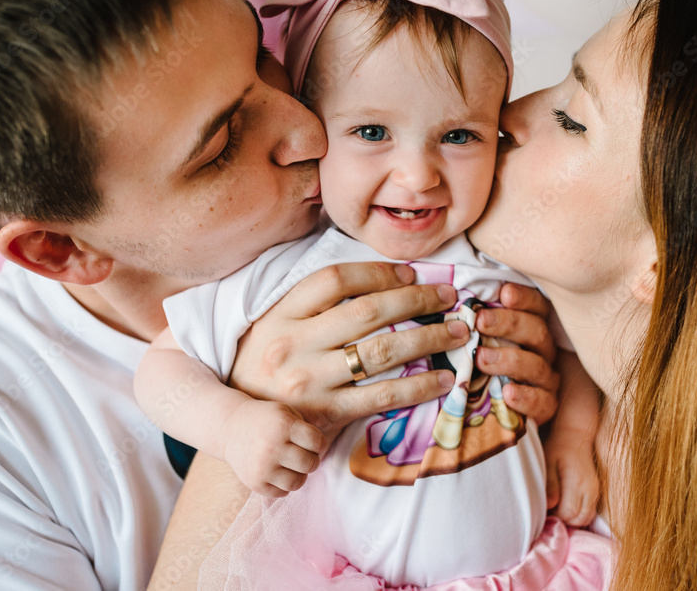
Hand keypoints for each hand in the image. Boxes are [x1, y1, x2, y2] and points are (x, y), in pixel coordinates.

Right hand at [222, 399, 326, 497]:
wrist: (230, 427)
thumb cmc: (265, 419)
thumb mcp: (286, 411)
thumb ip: (307, 427)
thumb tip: (322, 449)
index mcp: (283, 426)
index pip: (318, 443)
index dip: (319, 443)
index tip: (311, 441)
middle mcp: (273, 448)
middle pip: (310, 464)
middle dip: (311, 459)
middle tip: (302, 454)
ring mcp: (262, 468)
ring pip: (298, 483)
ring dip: (299, 474)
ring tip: (292, 465)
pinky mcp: (255, 483)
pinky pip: (282, 493)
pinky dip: (284, 484)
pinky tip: (277, 471)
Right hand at [229, 262, 463, 434]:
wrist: (239, 424)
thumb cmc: (263, 365)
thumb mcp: (273, 324)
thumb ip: (313, 304)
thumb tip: (377, 282)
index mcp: (281, 314)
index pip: (336, 280)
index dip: (379, 273)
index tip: (411, 275)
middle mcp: (294, 344)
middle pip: (367, 312)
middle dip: (417, 301)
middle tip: (450, 298)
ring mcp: (310, 381)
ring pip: (380, 352)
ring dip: (428, 339)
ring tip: (458, 333)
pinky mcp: (325, 415)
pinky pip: (380, 397)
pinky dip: (417, 387)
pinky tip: (443, 379)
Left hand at [474, 283, 560, 424]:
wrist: (489, 414)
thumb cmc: (479, 365)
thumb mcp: (476, 340)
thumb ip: (473, 320)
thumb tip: (448, 292)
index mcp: (531, 327)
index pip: (536, 306)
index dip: (524, 298)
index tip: (504, 293)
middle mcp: (542, 350)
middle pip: (537, 331)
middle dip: (509, 323)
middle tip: (480, 321)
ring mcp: (546, 379)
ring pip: (537, 365)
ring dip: (509, 360)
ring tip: (481, 358)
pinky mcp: (546, 407)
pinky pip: (543, 402)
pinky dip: (526, 397)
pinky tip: (508, 393)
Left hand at [545, 427, 600, 526]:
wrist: (575, 435)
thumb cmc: (558, 448)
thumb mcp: (548, 463)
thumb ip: (550, 485)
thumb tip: (549, 506)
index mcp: (577, 483)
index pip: (568, 513)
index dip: (555, 515)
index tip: (545, 507)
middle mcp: (590, 489)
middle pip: (579, 519)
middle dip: (564, 519)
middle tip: (551, 509)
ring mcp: (595, 490)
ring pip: (586, 517)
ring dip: (572, 518)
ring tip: (558, 507)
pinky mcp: (596, 490)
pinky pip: (590, 511)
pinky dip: (579, 513)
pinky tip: (566, 504)